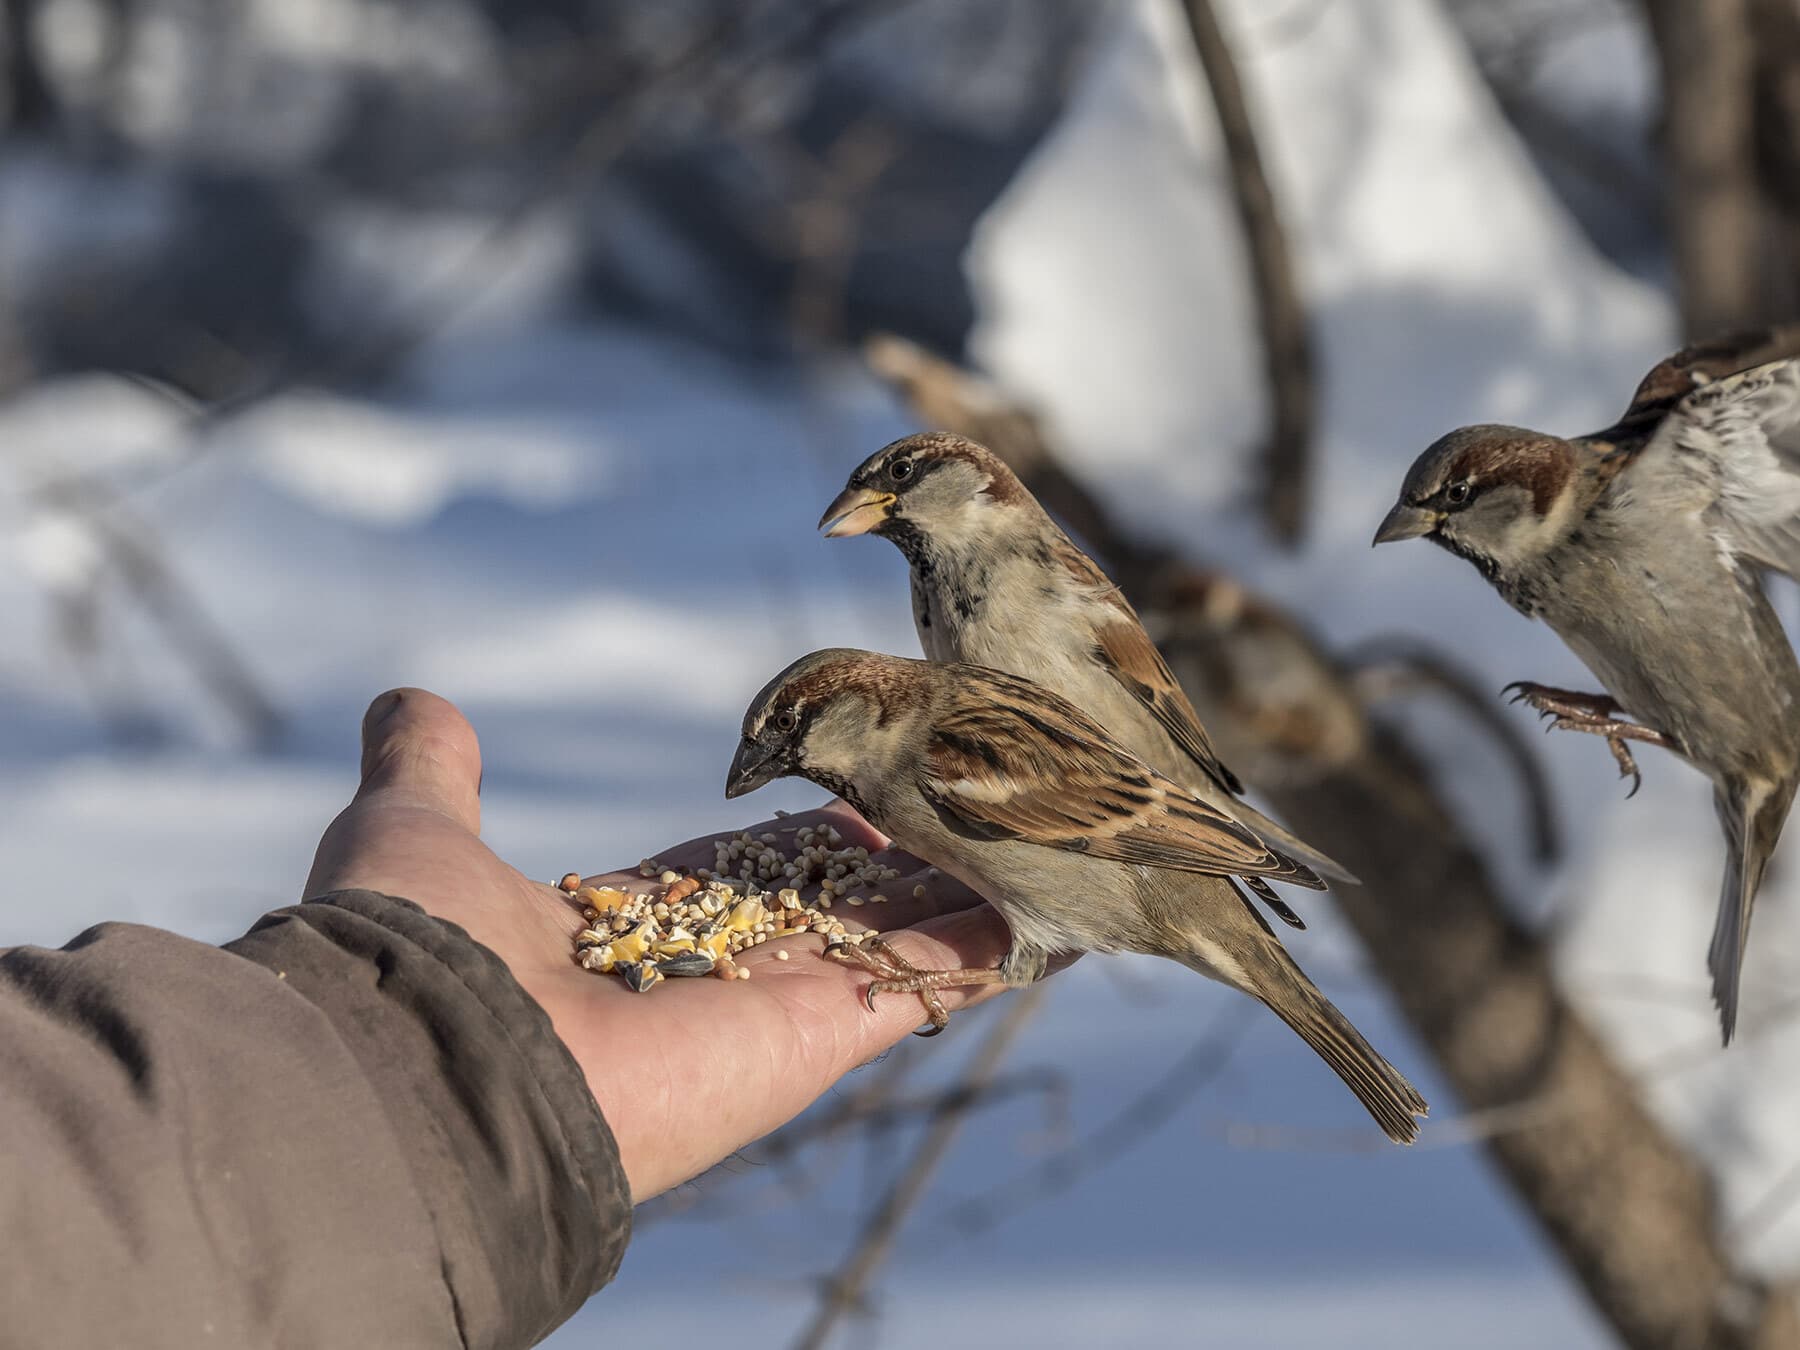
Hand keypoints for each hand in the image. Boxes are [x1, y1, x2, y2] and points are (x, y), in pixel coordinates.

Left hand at [303, 688, 1017, 1200]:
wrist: (433, 1066)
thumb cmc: (416, 950)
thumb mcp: (414, 830)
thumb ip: (430, 768)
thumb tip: (415, 705)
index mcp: (637, 922)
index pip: (747, 867)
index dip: (807, 827)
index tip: (863, 785)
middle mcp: (713, 966)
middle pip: (836, 901)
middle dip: (903, 857)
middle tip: (982, 800)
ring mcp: (773, 1004)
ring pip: (893, 938)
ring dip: (963, 893)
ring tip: (1045, 839)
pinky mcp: (819, 1031)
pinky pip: (924, 982)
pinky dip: (987, 949)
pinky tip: (1051, 912)